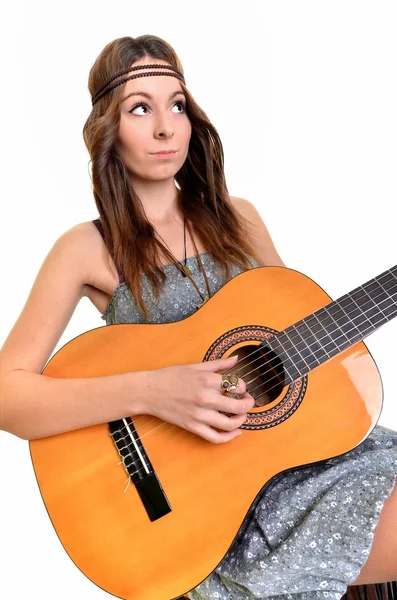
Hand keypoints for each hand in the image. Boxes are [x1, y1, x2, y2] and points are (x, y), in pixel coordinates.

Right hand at [141, 355, 255, 443]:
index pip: (238, 385)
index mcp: (207, 379)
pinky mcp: (193, 426)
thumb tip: (236, 359)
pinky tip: (234, 432)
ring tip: (241, 416)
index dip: (243, 387)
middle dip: (248, 404)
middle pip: (239, 406)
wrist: (149, 391)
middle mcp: (206, 397)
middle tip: (247, 401)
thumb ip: (218, 364)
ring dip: (241, 421)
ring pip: (230, 424)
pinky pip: (215, 438)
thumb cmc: (170, 376)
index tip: (239, 387)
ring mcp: (199, 414)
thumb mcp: (195, 366)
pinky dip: (228, 438)